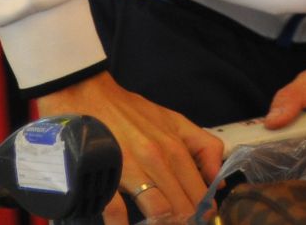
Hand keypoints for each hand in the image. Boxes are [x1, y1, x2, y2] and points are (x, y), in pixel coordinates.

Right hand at [37, 71, 223, 224]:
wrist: (87, 93)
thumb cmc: (130, 111)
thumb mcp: (174, 121)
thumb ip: (203, 147)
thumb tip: (218, 183)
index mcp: (176, 146)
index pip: (199, 192)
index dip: (202, 212)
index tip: (198, 219)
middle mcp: (157, 157)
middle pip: (182, 205)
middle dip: (184, 220)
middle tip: (179, 221)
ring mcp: (131, 167)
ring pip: (159, 210)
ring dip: (161, 222)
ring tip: (157, 223)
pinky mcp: (104, 174)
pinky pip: (117, 212)